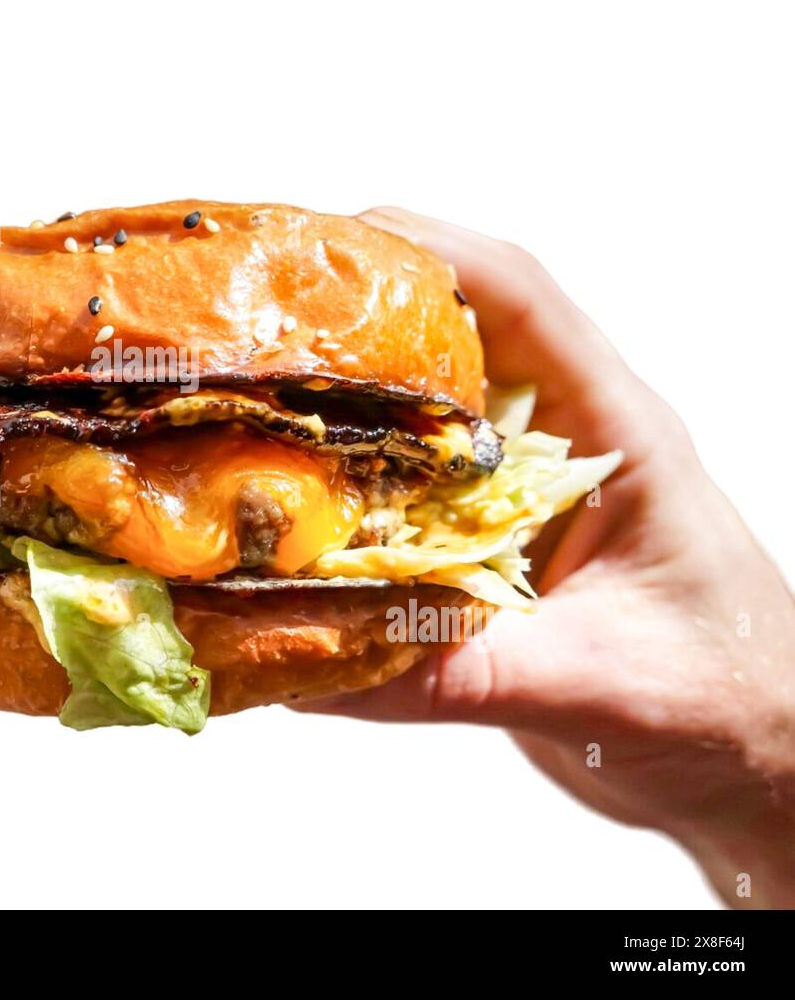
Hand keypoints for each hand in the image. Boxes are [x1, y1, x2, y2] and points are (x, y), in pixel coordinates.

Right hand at [297, 207, 794, 908]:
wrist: (755, 758)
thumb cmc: (727, 701)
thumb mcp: (597, 682)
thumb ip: (463, 672)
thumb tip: (316, 659)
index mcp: (617, 432)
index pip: (525, 299)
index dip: (431, 252)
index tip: (332, 241)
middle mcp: (567, 443)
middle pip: (462, 329)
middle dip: (364, 305)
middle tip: (264, 307)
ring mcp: (528, 491)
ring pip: (429, 405)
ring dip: (351, 390)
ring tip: (256, 386)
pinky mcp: (497, 543)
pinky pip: (412, 487)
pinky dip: (352, 481)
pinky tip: (291, 500)